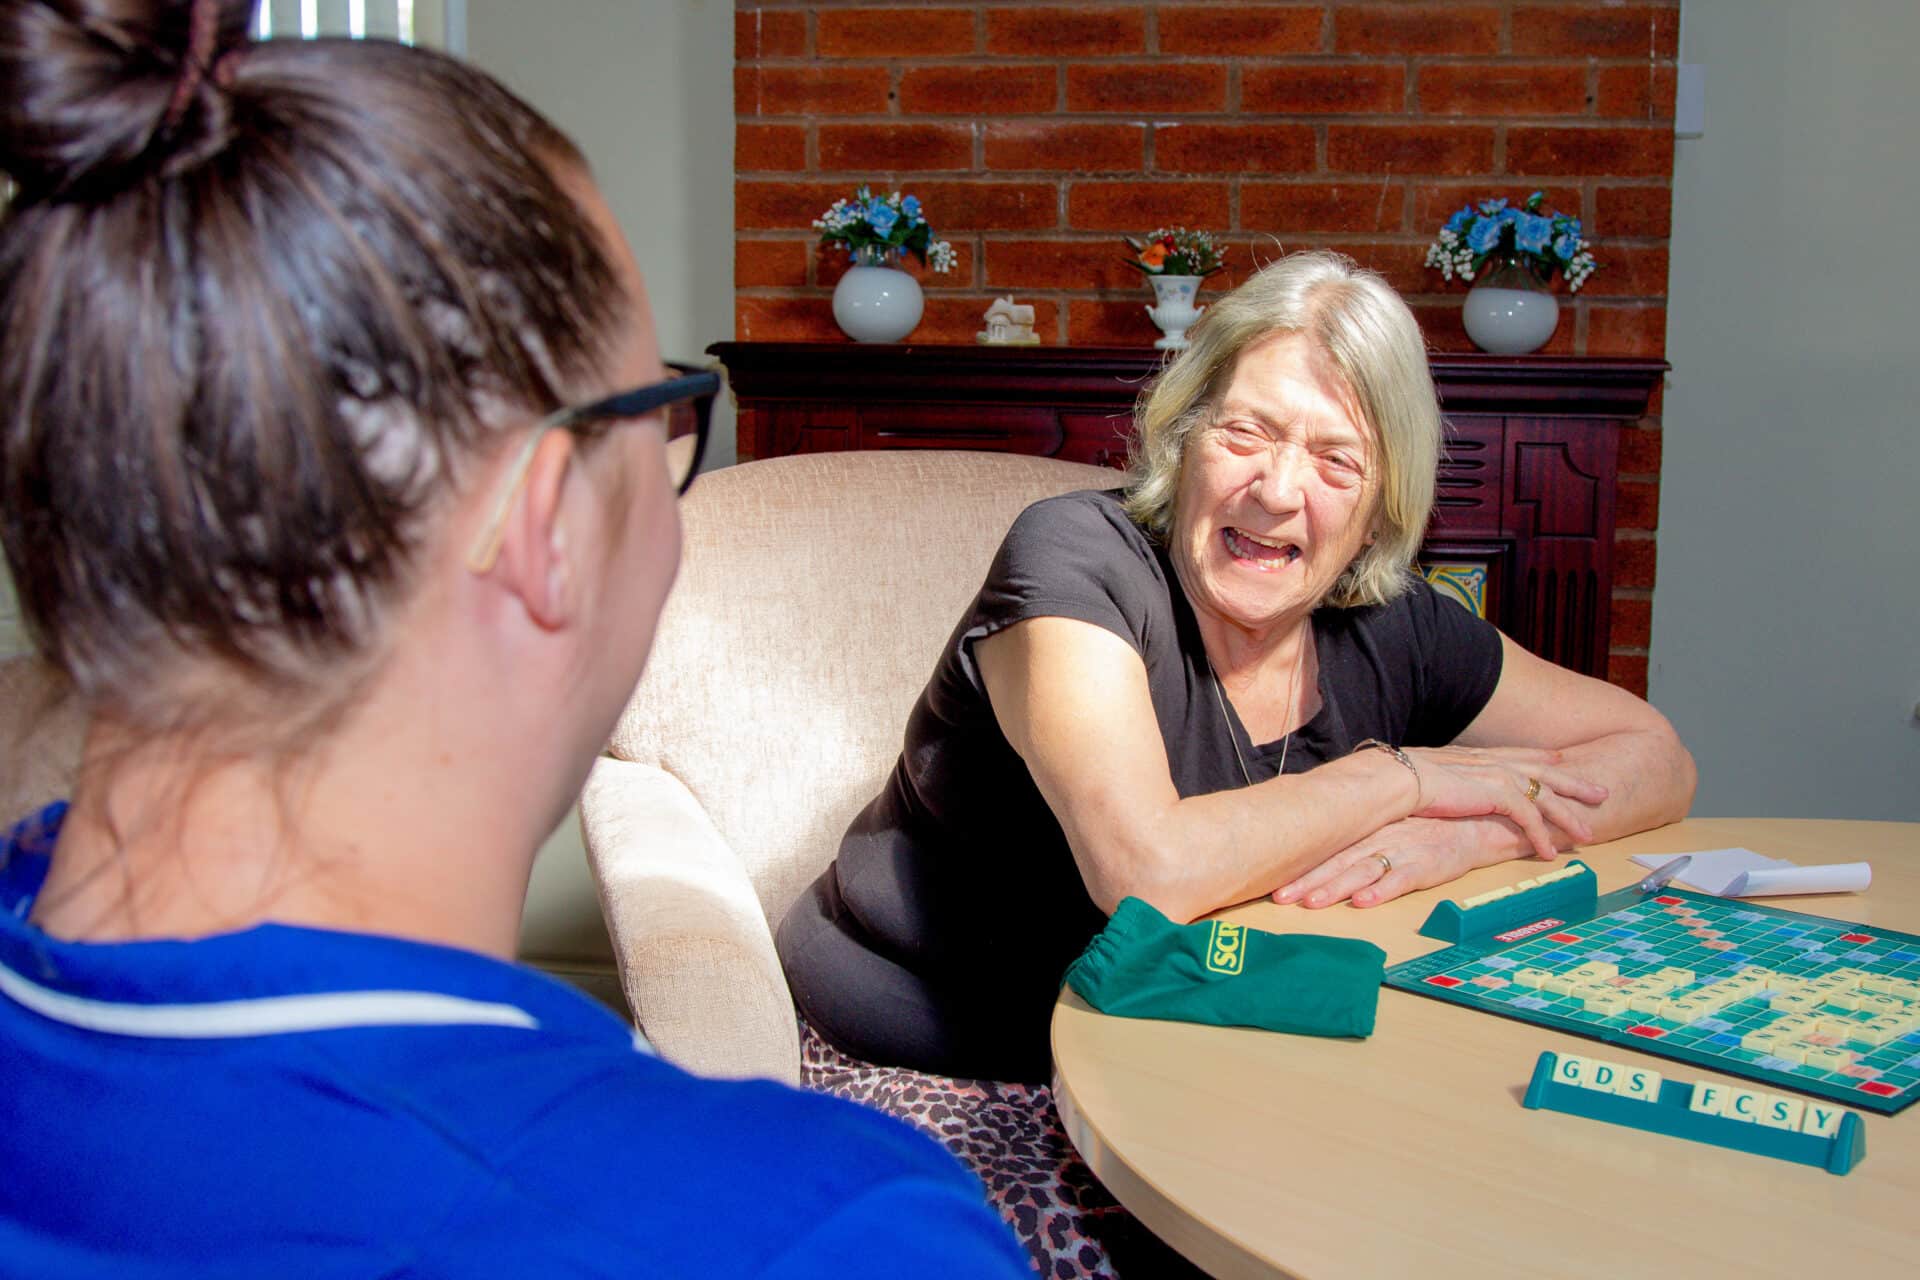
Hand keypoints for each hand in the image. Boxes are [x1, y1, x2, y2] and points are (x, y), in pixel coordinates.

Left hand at [1273, 815, 1545, 909]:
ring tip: (1311, 903)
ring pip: (1361, 872)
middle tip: (1279, 897)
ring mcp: (1401, 851)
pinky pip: (1401, 879)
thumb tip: (1319, 858)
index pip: (1326, 850)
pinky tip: (1363, 902)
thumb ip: (1359, 843)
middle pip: (1335, 863)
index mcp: (1367, 832)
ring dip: (1335, 888)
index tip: (1270, 881)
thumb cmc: (1428, 829)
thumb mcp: (1390, 830)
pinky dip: (1381, 890)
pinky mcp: (1426, 864)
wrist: (1478, 820)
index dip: (1299, 866)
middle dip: (1306, 881)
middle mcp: (1378, 840)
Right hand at [1401, 745, 1605, 858]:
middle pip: (1546, 772)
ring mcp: (1499, 776)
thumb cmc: (1402, 780)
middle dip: (1575, 783)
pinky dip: (1543, 837)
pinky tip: (1550, 853)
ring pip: (1547, 797)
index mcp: (1478, 756)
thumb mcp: (1431, 775)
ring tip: (1587, 835)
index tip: (1563, 760)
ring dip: (1569, 817)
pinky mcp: (1499, 795)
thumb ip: (1447, 780)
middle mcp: (1494, 762)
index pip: (1521, 755)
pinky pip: (1531, 819)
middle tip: (1601, 792)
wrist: (1396, 780)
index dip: (1544, 759)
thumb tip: (1441, 788)